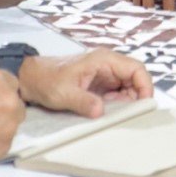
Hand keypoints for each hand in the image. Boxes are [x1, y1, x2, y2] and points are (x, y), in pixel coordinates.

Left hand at [18, 49, 154, 118]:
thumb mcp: (64, 93)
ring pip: (127, 88)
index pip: (136, 68)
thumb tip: (101, 112)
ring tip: (117, 116)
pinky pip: (117, 94)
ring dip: (127, 103)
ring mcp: (104, 75)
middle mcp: (107, 65)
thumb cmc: (46, 80)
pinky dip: (117, 105)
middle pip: (135, 79)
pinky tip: (109, 114)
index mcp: (103, 60)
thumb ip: (83, 101)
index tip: (144, 104)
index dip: (145, 85)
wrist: (30, 78)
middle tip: (130, 115)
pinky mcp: (99, 85)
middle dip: (136, 98)